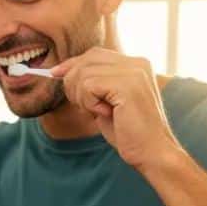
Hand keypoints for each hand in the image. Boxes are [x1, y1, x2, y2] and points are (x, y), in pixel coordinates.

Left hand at [52, 48, 182, 171]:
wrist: (151, 151)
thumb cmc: (128, 132)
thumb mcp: (104, 103)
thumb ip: (90, 85)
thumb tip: (60, 71)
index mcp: (135, 65)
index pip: (94, 54)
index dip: (71, 64)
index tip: (55, 74)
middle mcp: (137, 63)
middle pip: (86, 60)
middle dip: (73, 84)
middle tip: (85, 106)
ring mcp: (134, 72)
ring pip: (83, 73)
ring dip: (82, 98)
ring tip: (99, 111)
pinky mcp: (127, 84)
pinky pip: (88, 86)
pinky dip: (88, 103)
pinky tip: (104, 113)